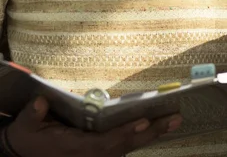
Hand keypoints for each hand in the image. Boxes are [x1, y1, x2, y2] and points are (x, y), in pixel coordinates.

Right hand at [7, 96, 181, 156]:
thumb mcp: (24, 126)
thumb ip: (33, 115)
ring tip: (174, 120)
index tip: (143, 122)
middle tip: (175, 119)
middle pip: (124, 147)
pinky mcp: (98, 152)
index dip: (124, 134)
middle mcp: (88, 155)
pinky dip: (140, 136)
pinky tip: (156, 126)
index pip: (104, 144)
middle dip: (150, 134)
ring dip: (150, 135)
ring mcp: (94, 156)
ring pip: (126, 148)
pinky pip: (122, 146)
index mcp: (73, 149)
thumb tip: (42, 104)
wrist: (23, 152)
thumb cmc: (27, 137)